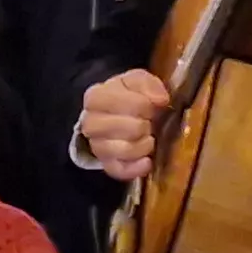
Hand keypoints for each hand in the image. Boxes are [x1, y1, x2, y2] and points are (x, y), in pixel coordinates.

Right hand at [78, 68, 168, 183]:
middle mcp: (91, 123)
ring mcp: (98, 147)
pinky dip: (139, 167)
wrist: (115, 115)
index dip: (145, 105)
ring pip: (126, 150)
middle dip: (146, 125)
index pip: (126, 103)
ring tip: (149, 138)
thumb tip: (160, 100)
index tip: (151, 106)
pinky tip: (148, 159)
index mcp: (96, 97)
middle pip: (130, 128)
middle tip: (150, 122)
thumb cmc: (128, 96)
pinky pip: (123, 171)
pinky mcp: (107, 166)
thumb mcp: (136, 81)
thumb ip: (147, 84)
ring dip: (145, 145)